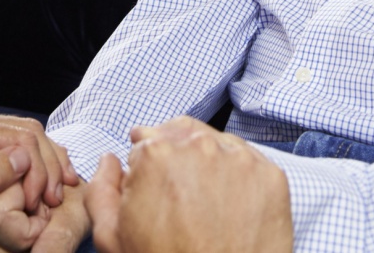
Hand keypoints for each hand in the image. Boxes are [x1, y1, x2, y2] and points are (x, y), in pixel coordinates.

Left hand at [0, 108, 79, 252]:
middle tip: (55, 200)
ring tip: (57, 194)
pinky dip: (37, 167)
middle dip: (46, 166)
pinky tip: (49, 184)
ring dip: (46, 167)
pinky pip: (20, 150)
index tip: (39, 202)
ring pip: (29, 139)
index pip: (18, 136)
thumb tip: (23, 158)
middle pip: (27, 133)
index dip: (36, 168)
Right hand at [86, 117, 292, 252]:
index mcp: (155, 154)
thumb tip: (110, 161)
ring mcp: (240, 160)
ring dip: (208, 163)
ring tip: (205, 203)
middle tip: (179, 194)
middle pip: (182, 135)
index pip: (146, 142)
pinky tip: (230, 207)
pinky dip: (239, 178)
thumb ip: (101, 191)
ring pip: (218, 145)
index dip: (146, 168)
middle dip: (176, 156)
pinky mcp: (271, 177)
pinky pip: (250, 164)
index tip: (154, 188)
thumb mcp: (113, 239)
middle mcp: (200, 147)